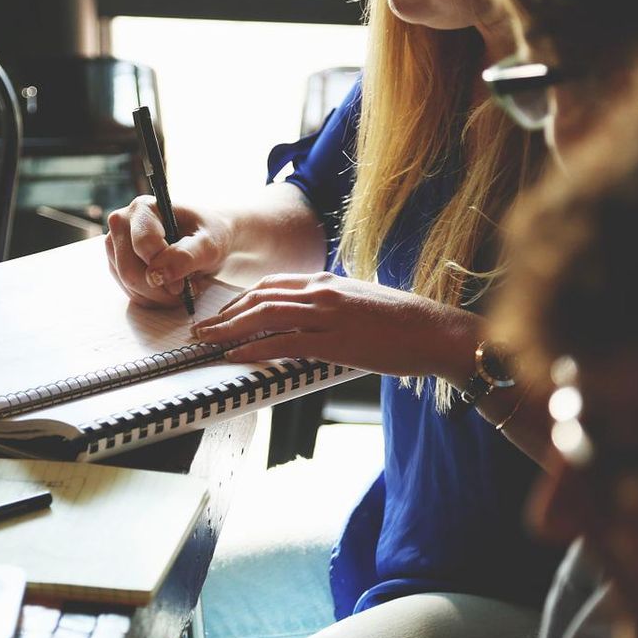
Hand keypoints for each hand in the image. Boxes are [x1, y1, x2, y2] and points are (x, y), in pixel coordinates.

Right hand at [104, 196, 231, 307]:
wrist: (206, 239)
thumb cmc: (209, 235)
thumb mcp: (209, 244)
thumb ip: (186, 256)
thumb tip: (157, 275)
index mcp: (144, 208)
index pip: (143, 245)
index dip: (164, 269)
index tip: (185, 282)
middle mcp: (122, 222)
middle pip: (130, 270)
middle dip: (160, 289)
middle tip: (185, 289)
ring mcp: (115, 245)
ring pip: (128, 284)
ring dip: (158, 295)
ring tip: (181, 285)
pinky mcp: (116, 264)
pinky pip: (129, 292)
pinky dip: (152, 298)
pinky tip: (169, 288)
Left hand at [192, 272, 478, 378]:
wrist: (436, 331)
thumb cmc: (404, 323)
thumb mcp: (360, 303)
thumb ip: (331, 306)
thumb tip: (309, 321)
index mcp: (327, 281)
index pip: (271, 285)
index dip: (240, 300)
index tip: (222, 314)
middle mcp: (322, 291)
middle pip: (260, 297)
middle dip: (225, 314)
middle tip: (201, 329)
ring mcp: (327, 314)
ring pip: (264, 316)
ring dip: (229, 329)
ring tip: (207, 341)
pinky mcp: (335, 340)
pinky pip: (283, 342)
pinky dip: (253, 348)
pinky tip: (235, 356)